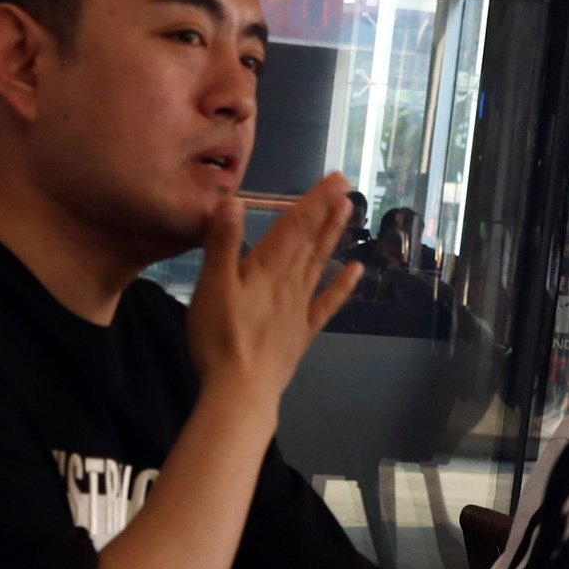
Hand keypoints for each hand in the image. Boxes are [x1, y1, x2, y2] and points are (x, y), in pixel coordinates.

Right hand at [185, 173, 358, 409]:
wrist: (241, 390)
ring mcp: (299, 308)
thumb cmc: (220, 338)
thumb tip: (232, 199)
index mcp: (266, 268)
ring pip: (319, 264)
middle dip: (327, 211)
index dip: (314, 200)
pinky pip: (326, 303)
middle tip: (347, 186)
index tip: (335, 177)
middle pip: (310, 240)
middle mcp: (289, 282)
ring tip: (348, 213)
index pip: (294, 225)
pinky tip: (356, 271)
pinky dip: (343, 286)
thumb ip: (223, 243)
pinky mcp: (301, 332)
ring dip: (333, 237)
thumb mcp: (212, 286)